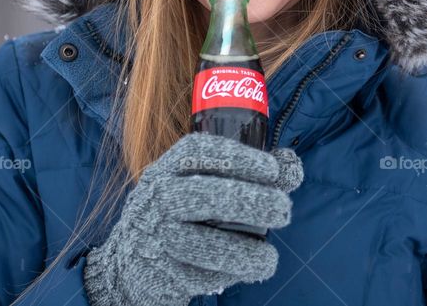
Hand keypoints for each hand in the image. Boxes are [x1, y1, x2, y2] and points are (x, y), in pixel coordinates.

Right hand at [81, 132, 303, 305]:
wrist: (134, 260)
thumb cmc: (183, 214)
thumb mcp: (203, 185)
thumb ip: (251, 174)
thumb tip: (291, 167)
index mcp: (168, 167)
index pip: (198, 150)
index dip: (238, 156)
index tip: (272, 169)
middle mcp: (159, 197)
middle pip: (203, 194)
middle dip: (250, 201)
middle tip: (283, 210)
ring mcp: (157, 235)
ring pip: (202, 243)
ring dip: (244, 251)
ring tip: (269, 257)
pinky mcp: (162, 272)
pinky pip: (200, 275)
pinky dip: (229, 274)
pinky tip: (246, 269)